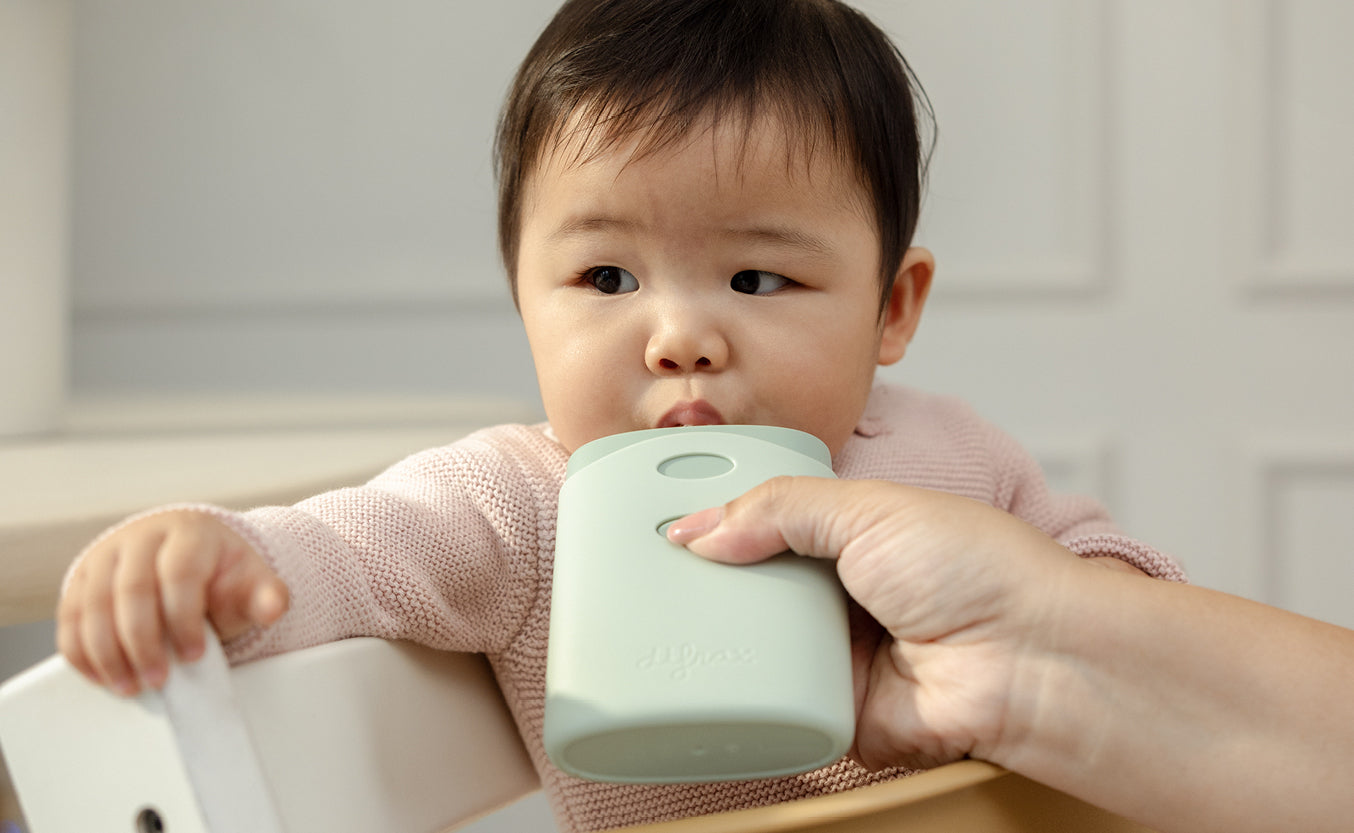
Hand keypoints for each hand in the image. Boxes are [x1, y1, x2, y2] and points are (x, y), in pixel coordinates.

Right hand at [56, 510, 288, 695]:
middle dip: (142, 643)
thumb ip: (265, 596)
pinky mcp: (81, 577)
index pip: (179, 573)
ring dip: (108, 653)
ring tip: (131, 685)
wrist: (191, 559)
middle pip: (130, 590)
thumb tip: (274, 606)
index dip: (183, 618)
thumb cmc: (220, 576)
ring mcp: (106, 555)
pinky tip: (102, 676)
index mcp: (189, 533)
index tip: (195, 655)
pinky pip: (69, 616)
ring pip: (92, 604)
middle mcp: (142, 537)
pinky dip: (81, 651)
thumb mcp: (250, 583)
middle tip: (158, 679)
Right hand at [667, 477, 1083, 770]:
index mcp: (853, 534)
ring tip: (663, 618)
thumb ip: (779, 508)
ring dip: (718, 636)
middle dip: (709, 580)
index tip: (665, 519)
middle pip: (754, 585)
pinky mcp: (835, 713)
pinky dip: (742, 695)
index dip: (721, 520)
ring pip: (754, 646)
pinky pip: (772, 706)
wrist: (1029, 661)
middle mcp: (842, 594)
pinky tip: (701, 676)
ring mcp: (838, 656)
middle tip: (650, 572)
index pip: (768, 521)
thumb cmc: (979, 570)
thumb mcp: (868, 509)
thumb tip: (700, 527)